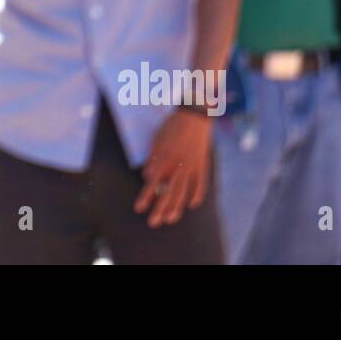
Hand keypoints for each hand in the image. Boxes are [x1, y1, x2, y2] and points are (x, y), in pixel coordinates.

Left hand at [134, 110, 211, 227]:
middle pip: (167, 194)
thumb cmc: (171, 127)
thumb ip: (152, 159)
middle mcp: (177, 167)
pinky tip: (192, 204)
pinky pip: (200, 184)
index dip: (145, 197)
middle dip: (159, 210)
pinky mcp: (202, 166)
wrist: (193, 117)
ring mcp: (191, 168)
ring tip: (170, 219)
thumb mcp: (156, 140)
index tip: (139, 209)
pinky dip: (196, 195)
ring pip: (183, 193)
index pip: (152, 184)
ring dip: (176, 208)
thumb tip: (147, 176)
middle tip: (153, 223)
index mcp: (163, 160)